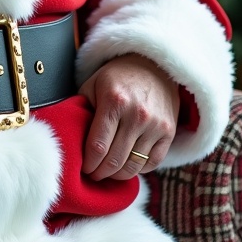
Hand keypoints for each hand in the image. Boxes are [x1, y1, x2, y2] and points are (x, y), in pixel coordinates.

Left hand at [78, 53, 178, 180]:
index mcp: (114, 101)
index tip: (82, 168)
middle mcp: (137, 115)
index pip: (98, 146)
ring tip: (107, 173)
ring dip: (117, 175)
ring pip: (133, 166)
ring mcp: (155, 125)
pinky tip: (126, 166)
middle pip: (115, 160)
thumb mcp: (93, 85)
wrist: (153, 66)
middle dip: (100, 173)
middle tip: (92, 175)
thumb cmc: (116, 78)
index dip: (88, 163)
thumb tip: (72, 139)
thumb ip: (82, 110)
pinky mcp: (169, 133)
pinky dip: (137, 170)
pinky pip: (152, 163)